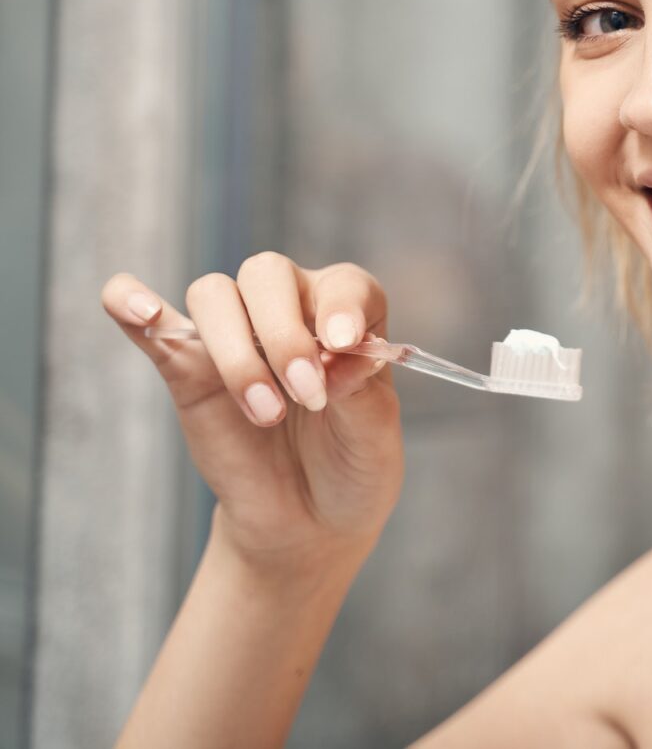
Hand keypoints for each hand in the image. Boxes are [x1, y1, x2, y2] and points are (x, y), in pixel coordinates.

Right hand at [102, 254, 404, 577]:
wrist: (307, 519)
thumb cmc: (351, 465)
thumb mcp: (375, 436)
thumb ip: (362, 389)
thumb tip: (337, 351)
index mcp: (348, 315)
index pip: (343, 285)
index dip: (342, 307)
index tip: (343, 344)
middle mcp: (290, 310)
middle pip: (267, 276)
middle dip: (285, 335)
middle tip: (307, 395)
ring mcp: (235, 336)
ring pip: (214, 297)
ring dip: (236, 352)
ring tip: (266, 413)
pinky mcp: (186, 369)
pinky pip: (150, 324)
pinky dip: (132, 303)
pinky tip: (140, 310)